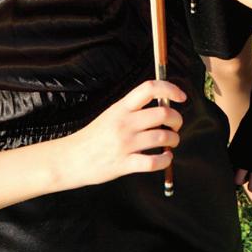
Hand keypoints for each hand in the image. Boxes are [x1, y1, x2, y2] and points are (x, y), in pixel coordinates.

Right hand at [62, 80, 184, 186]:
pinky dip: (165, 160)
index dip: (170, 89)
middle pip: (163, 113)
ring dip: (174, 140)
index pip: (150, 88)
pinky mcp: (124, 164)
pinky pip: (154, 161)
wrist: (69, 159)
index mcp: (121, 107)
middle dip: (177, 119)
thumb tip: (164, 106)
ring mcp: (124, 143)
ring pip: (163, 137)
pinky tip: (165, 158)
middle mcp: (124, 123)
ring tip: (171, 143)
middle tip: (176, 125)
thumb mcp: (111, 115)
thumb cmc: (93, 137)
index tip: (182, 97)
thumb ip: (133, 110)